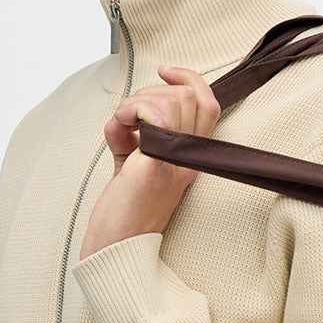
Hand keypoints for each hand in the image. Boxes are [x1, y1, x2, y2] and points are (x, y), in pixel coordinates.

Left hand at [78, 66, 220, 259]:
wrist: (115, 250)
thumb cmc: (120, 215)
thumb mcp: (131, 165)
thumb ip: (132, 137)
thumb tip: (124, 115)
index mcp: (187, 158)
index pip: (207, 104)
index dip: (189, 79)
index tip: (163, 72)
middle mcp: (187, 159)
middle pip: (186, 97)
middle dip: (149, 92)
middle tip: (126, 115)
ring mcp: (173, 163)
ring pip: (169, 101)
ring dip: (134, 103)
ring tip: (118, 127)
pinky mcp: (153, 167)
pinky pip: (152, 117)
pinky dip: (128, 112)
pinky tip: (116, 129)